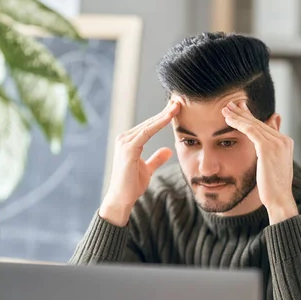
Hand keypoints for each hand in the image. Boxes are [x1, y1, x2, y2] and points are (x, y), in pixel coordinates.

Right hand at [100, 100, 180, 225]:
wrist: (122, 198)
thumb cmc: (131, 185)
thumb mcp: (147, 169)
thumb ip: (156, 159)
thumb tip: (168, 150)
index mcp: (129, 141)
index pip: (149, 126)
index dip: (162, 117)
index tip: (176, 108)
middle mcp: (124, 138)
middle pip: (149, 122)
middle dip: (164, 111)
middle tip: (179, 101)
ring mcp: (124, 142)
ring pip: (148, 125)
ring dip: (163, 115)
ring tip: (176, 105)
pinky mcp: (127, 148)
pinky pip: (146, 132)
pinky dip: (158, 124)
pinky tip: (169, 117)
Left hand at [221, 101, 297, 223]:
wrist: (279, 199)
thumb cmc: (273, 187)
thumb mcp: (272, 166)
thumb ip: (270, 151)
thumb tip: (265, 142)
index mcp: (285, 142)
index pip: (264, 125)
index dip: (250, 117)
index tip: (238, 110)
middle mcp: (283, 140)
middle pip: (259, 122)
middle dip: (242, 112)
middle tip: (229, 104)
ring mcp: (277, 143)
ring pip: (253, 124)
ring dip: (237, 115)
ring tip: (225, 109)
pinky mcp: (267, 148)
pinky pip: (250, 131)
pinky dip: (238, 123)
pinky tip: (228, 120)